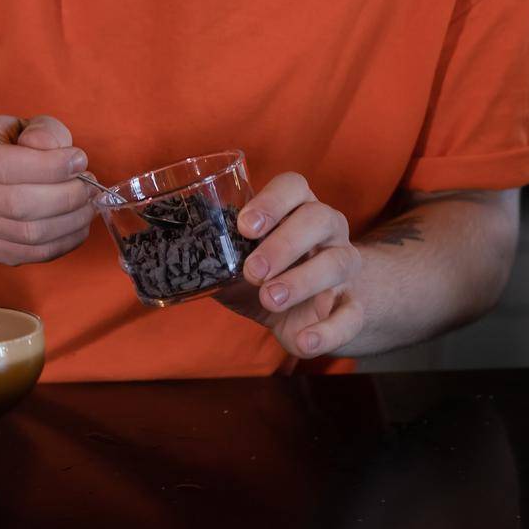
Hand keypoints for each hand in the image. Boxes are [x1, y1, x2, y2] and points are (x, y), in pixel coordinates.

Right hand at [0, 113, 95, 265]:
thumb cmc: (7, 143)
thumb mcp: (25, 124)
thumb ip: (45, 132)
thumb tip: (62, 156)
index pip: (6, 166)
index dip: (50, 167)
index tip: (79, 160)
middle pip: (18, 205)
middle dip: (66, 197)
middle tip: (90, 186)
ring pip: (27, 234)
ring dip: (70, 221)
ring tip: (88, 205)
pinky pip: (31, 254)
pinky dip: (63, 242)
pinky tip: (78, 225)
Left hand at [215, 173, 364, 358]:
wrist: (309, 313)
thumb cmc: (268, 275)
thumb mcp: (240, 263)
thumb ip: (216, 258)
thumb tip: (175, 260)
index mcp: (298, 208)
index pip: (293, 186)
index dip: (272, 201)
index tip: (245, 226)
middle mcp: (327, 230)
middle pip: (319, 218)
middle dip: (284, 243)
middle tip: (253, 270)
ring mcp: (344, 267)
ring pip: (336, 263)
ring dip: (301, 281)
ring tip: (270, 298)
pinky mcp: (353, 306)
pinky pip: (351, 316)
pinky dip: (328, 331)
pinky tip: (303, 342)